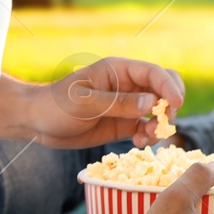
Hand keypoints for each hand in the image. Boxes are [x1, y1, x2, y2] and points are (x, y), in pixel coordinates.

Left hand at [0, 57, 185, 148]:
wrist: (38, 122)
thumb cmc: (56, 105)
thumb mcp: (86, 103)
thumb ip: (119, 103)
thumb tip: (152, 103)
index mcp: (120, 70)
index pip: (154, 73)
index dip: (169, 87)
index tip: (176, 105)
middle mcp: (128, 85)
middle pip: (164, 87)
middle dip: (171, 104)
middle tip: (165, 122)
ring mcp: (127, 105)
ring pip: (159, 109)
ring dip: (160, 123)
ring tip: (146, 137)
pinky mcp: (123, 123)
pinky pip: (146, 127)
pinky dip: (149, 136)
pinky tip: (137, 143)